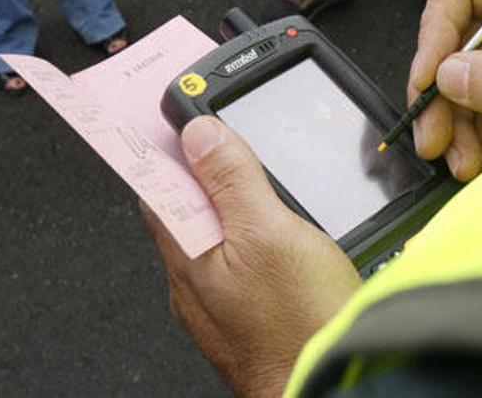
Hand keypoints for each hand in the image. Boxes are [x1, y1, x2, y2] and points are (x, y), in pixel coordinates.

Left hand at [141, 116, 361, 396]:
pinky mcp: (245, 310)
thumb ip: (233, 181)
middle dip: (200, 167)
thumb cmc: (299, 327)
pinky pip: (234, 258)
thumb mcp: (270, 233)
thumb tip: (200, 133)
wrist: (325, 385)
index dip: (167, 142)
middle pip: (183, 204)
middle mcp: (192, 276)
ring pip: (211, 232)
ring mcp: (217, 296)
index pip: (156, 180)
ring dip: (227, 199)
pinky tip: (276, 229)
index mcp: (187, 249)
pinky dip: (248, 232)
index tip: (178, 112)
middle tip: (222, 130)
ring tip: (251, 171)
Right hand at [409, 0, 481, 180]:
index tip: (429, 77)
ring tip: (464, 164)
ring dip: (456, 124)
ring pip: (462, 77)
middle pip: (455, 38)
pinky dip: (474, 134)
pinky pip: (480, 102)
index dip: (436, 27)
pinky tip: (479, 161)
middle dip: (442, 93)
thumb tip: (447, 75)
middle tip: (433, 138)